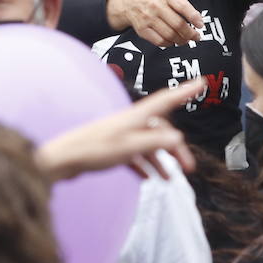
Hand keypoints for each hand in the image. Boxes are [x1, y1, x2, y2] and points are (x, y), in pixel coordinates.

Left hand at [35, 80, 200, 182]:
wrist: (62, 161)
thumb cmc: (93, 150)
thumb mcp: (128, 147)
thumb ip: (153, 142)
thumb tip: (178, 138)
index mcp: (135, 117)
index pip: (164, 100)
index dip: (183, 92)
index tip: (200, 82)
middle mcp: (129, 123)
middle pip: (160, 130)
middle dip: (175, 148)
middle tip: (188, 167)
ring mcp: (120, 135)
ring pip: (147, 145)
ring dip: (160, 161)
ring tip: (168, 179)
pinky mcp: (111, 148)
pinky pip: (133, 156)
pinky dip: (142, 166)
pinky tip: (147, 178)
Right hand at [106, 0, 202, 47]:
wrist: (127, 3)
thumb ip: (180, 4)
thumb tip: (196, 20)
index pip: (183, 7)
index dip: (194, 17)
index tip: (200, 25)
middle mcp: (156, 6)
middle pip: (178, 24)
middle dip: (190, 33)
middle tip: (196, 36)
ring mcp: (148, 19)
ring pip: (170, 35)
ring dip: (181, 40)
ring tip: (186, 40)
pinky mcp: (143, 30)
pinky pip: (160, 41)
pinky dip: (169, 44)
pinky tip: (173, 41)